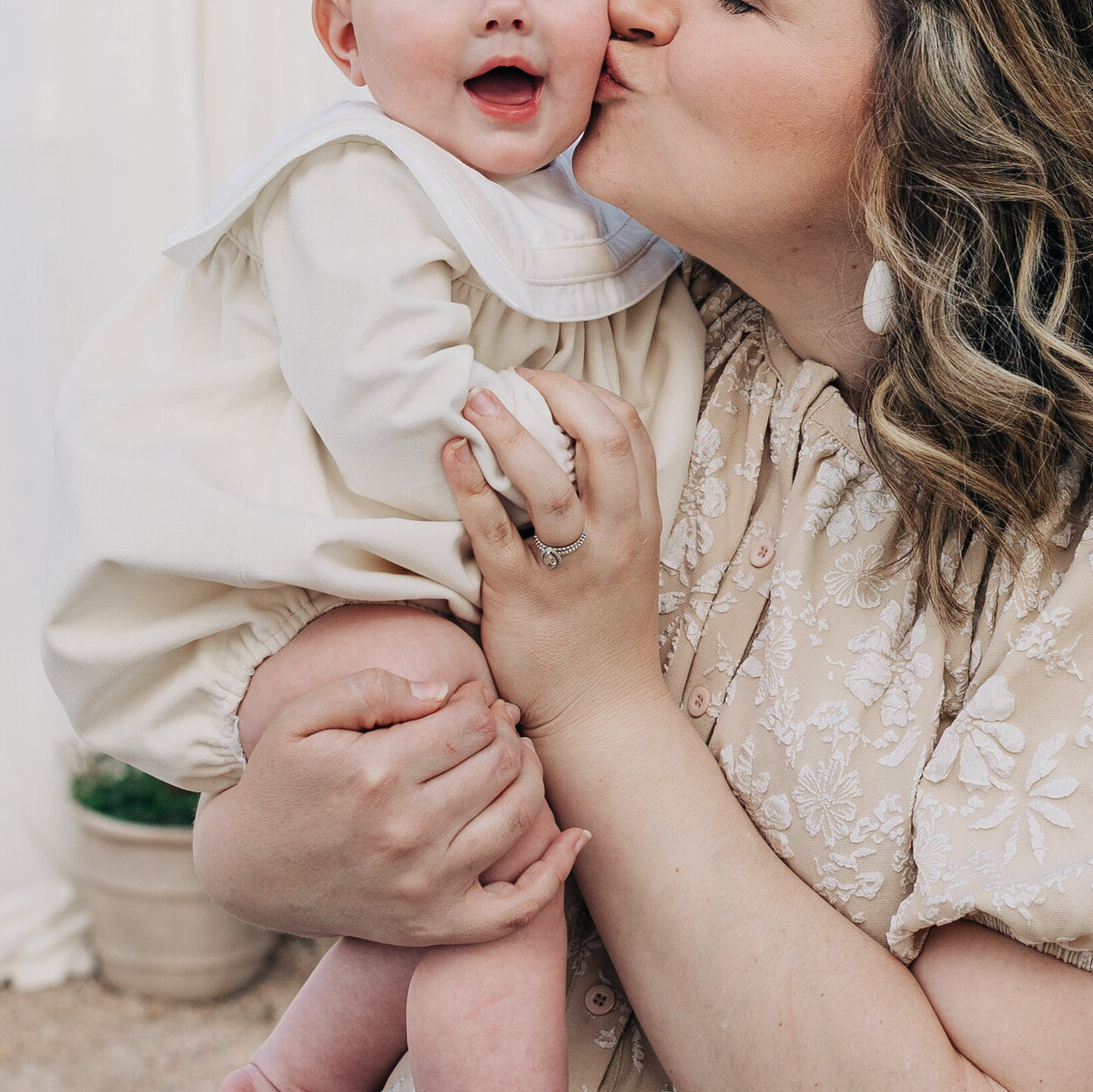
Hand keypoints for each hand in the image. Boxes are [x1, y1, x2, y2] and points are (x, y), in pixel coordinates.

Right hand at [193, 668, 566, 945]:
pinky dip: (555, 873)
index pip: (473, 723)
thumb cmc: (282, 782)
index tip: (468, 702)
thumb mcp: (305, 717)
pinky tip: (575, 837)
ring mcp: (424, 886)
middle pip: (501, 764)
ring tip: (510, 761)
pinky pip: (516, 909)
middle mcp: (406, 833)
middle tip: (489, 728)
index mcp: (376, 774)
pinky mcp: (433, 926)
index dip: (480, 703)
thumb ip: (374, 687)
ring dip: (529, 777)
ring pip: (520, 816)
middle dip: (504, 734)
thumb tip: (448, 693)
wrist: (249, 871)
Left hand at [443, 372, 663, 734]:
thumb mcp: (628, 558)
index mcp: (641, 520)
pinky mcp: (524, 597)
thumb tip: (562, 445)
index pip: (631, 430)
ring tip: (475, 404)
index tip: (545, 381)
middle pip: (605, 439)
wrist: (602, 712)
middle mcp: (616, 536)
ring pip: (550, 482)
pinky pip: (494, 531)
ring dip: (509, 431)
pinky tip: (451, 457)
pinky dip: (470, 486)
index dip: (587, 391)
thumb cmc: (604, 631)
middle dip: (557, 393)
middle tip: (510, 379)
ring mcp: (572, 567)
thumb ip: (610, 506)